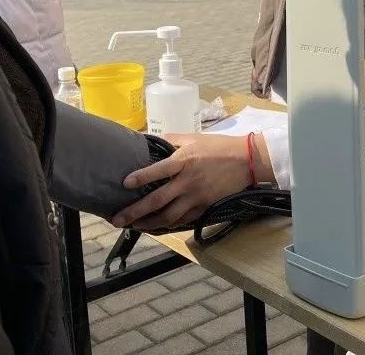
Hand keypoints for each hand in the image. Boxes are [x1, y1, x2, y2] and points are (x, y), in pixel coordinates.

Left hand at [110, 133, 266, 230]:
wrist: (247, 161)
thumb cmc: (218, 146)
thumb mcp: (193, 137)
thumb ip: (171, 140)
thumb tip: (151, 141)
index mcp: (184, 160)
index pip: (158, 170)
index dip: (140, 178)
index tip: (124, 184)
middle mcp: (188, 181)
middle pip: (157, 201)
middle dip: (135, 212)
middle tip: (117, 220)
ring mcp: (197, 197)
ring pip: (169, 216)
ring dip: (149, 224)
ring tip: (135, 227)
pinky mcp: (205, 207)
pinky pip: (184, 220)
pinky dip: (169, 224)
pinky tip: (158, 226)